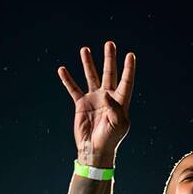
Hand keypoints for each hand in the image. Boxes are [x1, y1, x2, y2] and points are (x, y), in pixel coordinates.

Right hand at [57, 41, 134, 167]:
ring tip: (85, 49)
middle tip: (109, 43)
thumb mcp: (118, 125)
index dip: (128, 69)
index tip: (130, 55)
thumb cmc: (110, 139)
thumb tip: (106, 95)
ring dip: (88, 63)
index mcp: (120, 101)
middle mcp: (108, 97)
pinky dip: (68, 79)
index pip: (126, 81)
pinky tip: (62, 69)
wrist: (94, 150)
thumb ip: (115, 109)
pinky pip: (74, 88)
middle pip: (109, 73)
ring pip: (91, 76)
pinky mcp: (81, 104)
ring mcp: (94, 99)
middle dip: (109, 59)